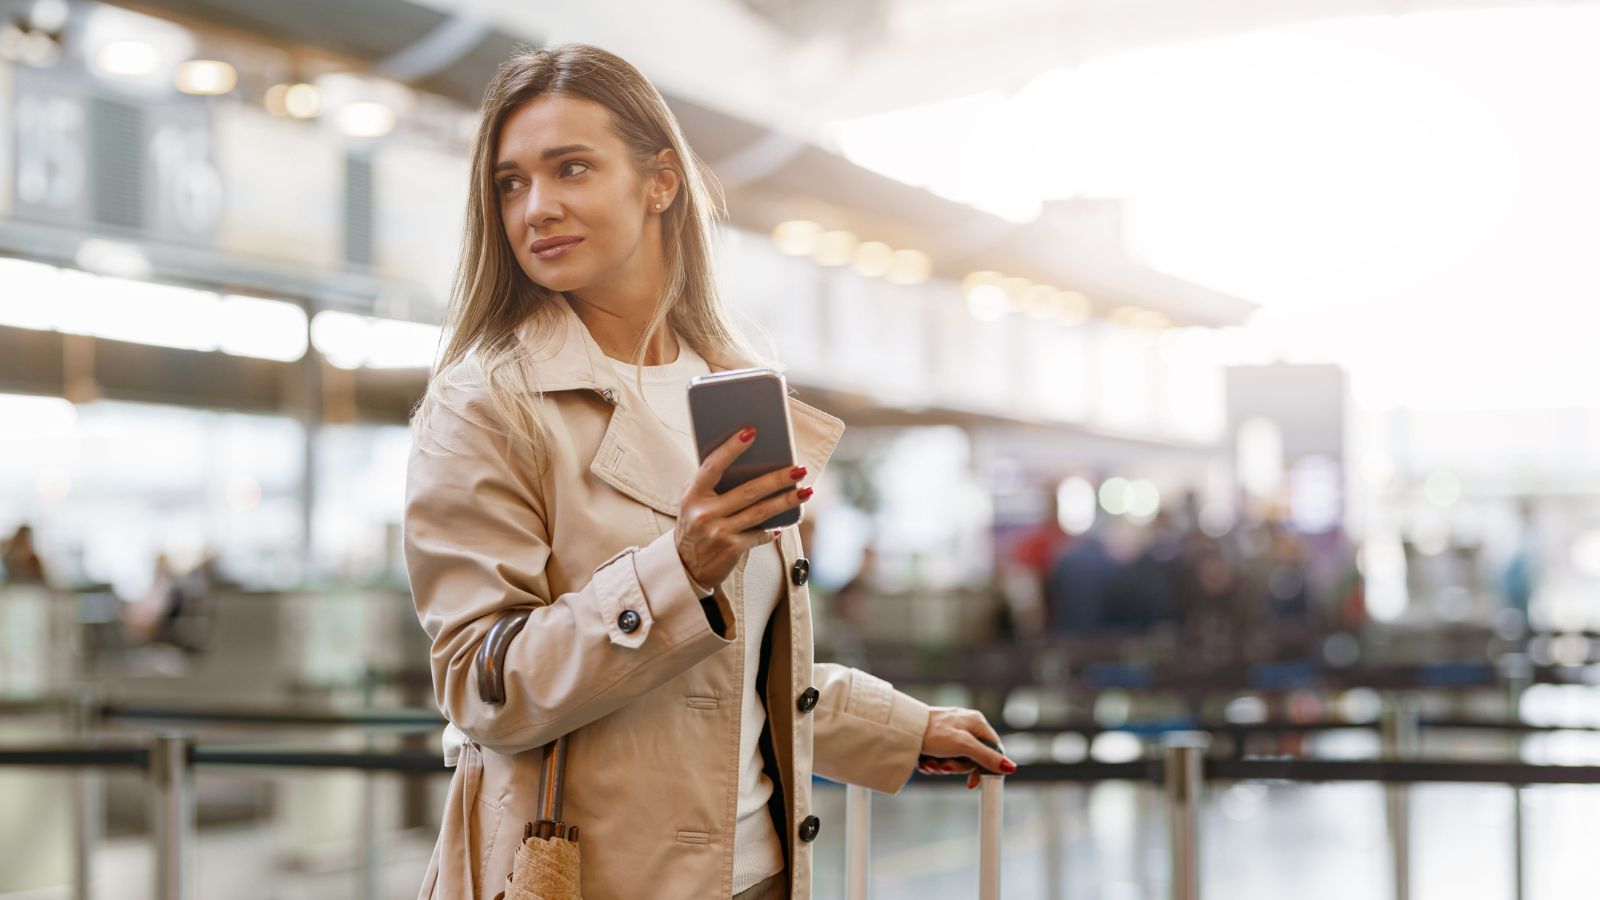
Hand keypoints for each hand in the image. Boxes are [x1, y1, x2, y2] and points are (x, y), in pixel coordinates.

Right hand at [676, 426, 812, 590]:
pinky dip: (773, 529)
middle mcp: (704, 513)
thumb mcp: (693, 501)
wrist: (685, 566)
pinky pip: (760, 534)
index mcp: (693, 494)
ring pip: (760, 512)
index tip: (751, 432)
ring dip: (786, 501)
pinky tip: (784, 523)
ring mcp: (718, 532)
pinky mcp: (731, 549)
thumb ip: (710, 483)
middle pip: (748, 491)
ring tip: (806, 491)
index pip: (713, 466)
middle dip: (777, 479)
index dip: (731, 448)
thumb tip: (750, 461)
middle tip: (799, 469)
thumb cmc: (694, 524)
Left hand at [917, 706, 1016, 788]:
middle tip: (945, 765)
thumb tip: (1010, 767)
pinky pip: (942, 759)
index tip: (974, 781)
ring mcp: (950, 734)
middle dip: (956, 767)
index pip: (993, 749)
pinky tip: (925, 761)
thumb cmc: (933, 731)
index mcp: (976, 722)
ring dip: (943, 767)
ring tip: (932, 763)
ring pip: (956, 761)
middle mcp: (965, 726)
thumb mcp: (963, 745)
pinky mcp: (937, 741)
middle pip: (973, 758)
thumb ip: (986, 757)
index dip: (986, 767)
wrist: (903, 729)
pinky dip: (934, 764)